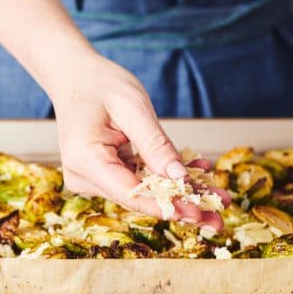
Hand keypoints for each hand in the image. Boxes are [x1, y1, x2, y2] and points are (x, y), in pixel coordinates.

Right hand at [50, 53, 226, 230]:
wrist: (73, 76)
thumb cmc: (99, 84)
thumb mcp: (132, 107)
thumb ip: (155, 144)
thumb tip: (181, 179)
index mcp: (85, 158)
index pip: (130, 193)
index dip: (167, 205)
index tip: (200, 212)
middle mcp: (82, 175)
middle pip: (137, 198)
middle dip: (180, 205)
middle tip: (219, 217)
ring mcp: (89, 178)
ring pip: (140, 193)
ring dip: (177, 192)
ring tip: (216, 195)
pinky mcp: (99, 175)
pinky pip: (135, 181)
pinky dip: (163, 178)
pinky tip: (194, 174)